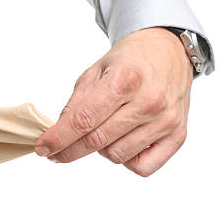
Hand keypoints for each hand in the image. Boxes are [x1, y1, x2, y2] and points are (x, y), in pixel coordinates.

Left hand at [35, 27, 193, 176]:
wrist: (169, 53)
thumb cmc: (128, 62)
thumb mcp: (95, 72)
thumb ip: (75, 103)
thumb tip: (56, 134)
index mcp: (125, 79)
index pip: (83, 120)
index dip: (58, 138)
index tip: (42, 148)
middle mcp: (149, 101)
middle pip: (97, 141)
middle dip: (69, 150)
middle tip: (55, 151)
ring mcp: (166, 120)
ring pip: (116, 156)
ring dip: (101, 150)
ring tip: (102, 131)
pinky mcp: (178, 135)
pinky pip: (142, 167)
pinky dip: (127, 160)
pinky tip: (123, 142)